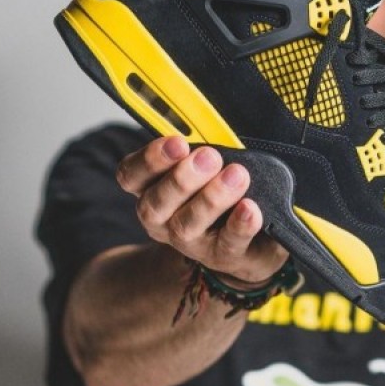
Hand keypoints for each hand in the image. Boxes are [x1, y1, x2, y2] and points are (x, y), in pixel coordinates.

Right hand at [116, 135, 288, 285]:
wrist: (254, 243)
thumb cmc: (224, 196)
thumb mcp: (207, 169)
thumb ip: (200, 151)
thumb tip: (210, 128)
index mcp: (153, 190)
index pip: (131, 176)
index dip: (149, 159)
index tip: (177, 142)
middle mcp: (163, 220)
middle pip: (154, 204)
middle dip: (181, 178)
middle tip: (210, 157)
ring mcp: (192, 243)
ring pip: (187, 225)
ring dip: (211, 198)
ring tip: (236, 176)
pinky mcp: (224, 257)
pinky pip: (228, 243)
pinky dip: (240, 224)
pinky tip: (250, 209)